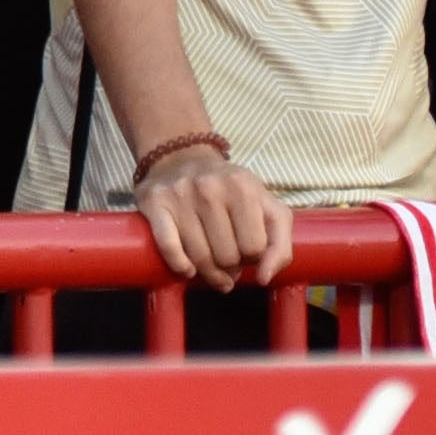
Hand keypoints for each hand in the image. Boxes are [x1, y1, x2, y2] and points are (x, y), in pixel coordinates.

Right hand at [134, 144, 285, 285]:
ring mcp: (180, 194)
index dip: (252, 257)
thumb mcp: (266, 207)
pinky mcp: (154, 202)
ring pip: (200, 258)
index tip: (245, 250)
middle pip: (227, 257)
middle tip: (226, 257)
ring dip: (208, 272)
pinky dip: (180, 266)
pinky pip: (170, 248)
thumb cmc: (229, 190)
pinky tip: (188, 269)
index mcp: (243, 187)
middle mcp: (210, 187)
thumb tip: (263, 277)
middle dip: (230, 266)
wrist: (179, 157)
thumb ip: (280, 245)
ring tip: (211, 267)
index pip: (255, 248)